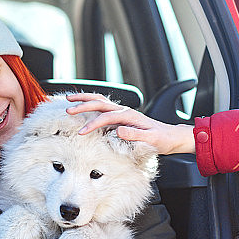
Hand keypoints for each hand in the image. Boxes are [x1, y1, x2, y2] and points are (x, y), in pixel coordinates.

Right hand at [65, 92, 195, 155]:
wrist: (170, 137)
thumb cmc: (161, 139)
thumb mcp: (150, 139)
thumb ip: (135, 134)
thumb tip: (118, 130)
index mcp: (129, 116)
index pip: (106, 117)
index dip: (93, 124)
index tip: (82, 132)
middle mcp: (124, 111)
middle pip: (100, 103)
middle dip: (83, 105)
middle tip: (68, 110)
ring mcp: (122, 113)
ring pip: (100, 101)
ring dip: (84, 100)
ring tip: (70, 100)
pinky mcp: (120, 117)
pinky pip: (102, 107)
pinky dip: (90, 105)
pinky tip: (82, 107)